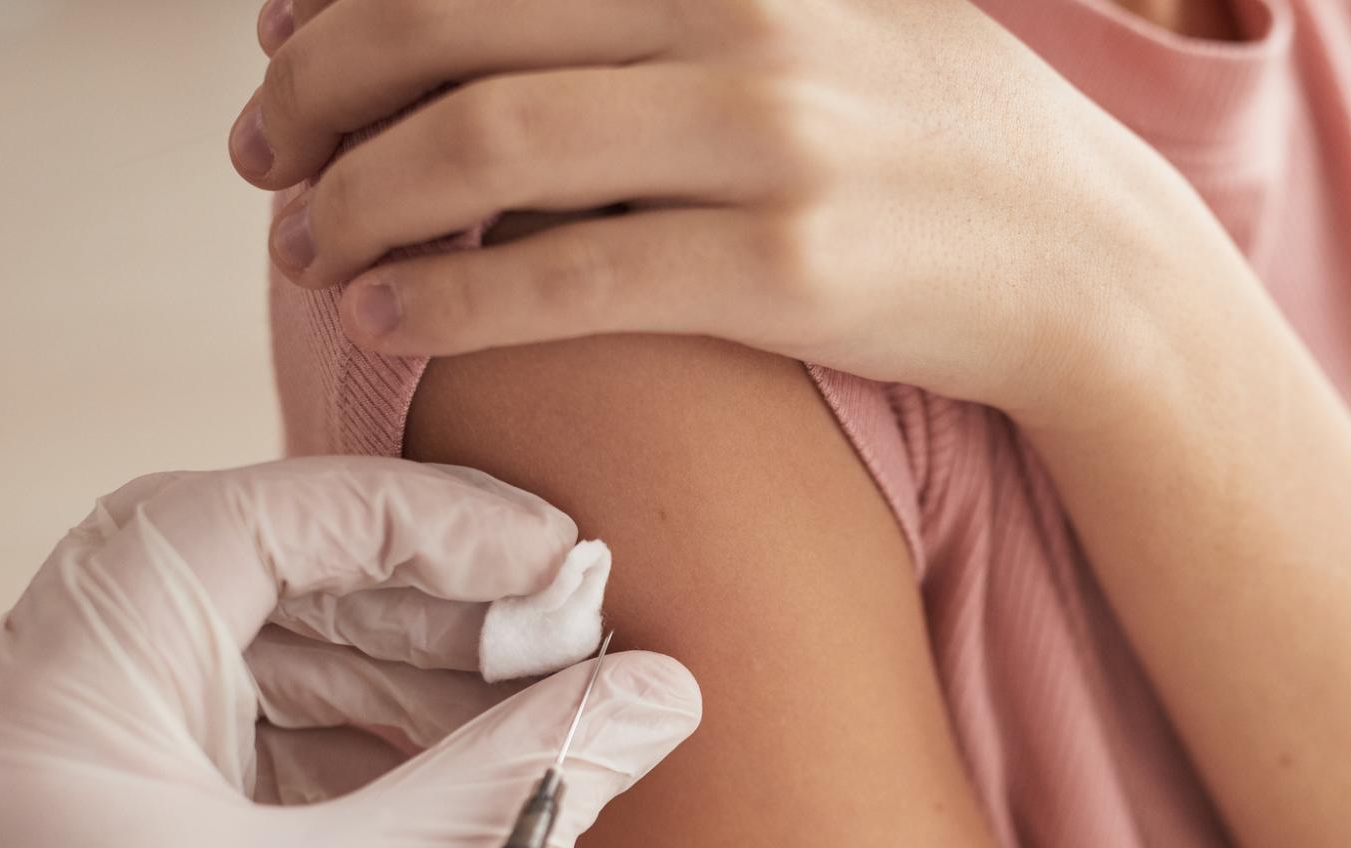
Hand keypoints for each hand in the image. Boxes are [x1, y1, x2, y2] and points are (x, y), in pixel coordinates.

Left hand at [0, 459, 700, 847]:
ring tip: (541, 700)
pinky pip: (256, 745)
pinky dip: (370, 745)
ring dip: (410, 671)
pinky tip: (472, 766)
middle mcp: (49, 731)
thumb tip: (659, 691)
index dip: (401, 516)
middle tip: (567, 627)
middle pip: (249, 583)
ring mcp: (88, 789)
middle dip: (425, 600)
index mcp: (57, 717)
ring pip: (257, 662)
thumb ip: (529, 779)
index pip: (227, 526)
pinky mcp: (134, 847)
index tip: (543, 550)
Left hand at [230, 0, 1189, 421]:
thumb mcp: (826, 12)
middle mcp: (735, 16)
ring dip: (357, 197)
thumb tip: (533, 22)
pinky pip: (565, 274)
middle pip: (447, 21)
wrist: (1087, 263)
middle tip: (263, 156)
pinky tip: (380, 315)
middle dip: (316, 89)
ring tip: (305, 247)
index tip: (279, 46)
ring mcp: (764, 140)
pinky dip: (445, 293)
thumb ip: (684, 0)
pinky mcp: (779, 271)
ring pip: (484, 141)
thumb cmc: (942, 142)